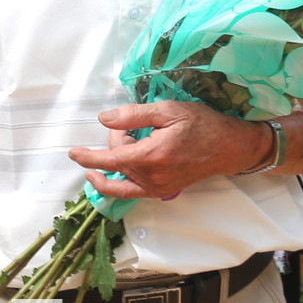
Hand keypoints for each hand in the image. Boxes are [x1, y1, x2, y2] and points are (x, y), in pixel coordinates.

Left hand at [70, 101, 267, 199]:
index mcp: (152, 156)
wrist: (228, 147)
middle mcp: (152, 177)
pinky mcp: (161, 192)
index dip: (88, 156)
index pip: (110, 160)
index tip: (73, 152)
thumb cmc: (203, 125)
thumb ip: (134, 115)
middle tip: (134, 124)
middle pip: (117, 162)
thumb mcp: (169, 110)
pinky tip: (106, 178)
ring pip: (122, 174)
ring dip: (121, 157)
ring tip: (134, 138)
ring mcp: (156, 188)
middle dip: (117, 141)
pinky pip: (130, 192)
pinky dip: (116, 184)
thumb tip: (105, 119)